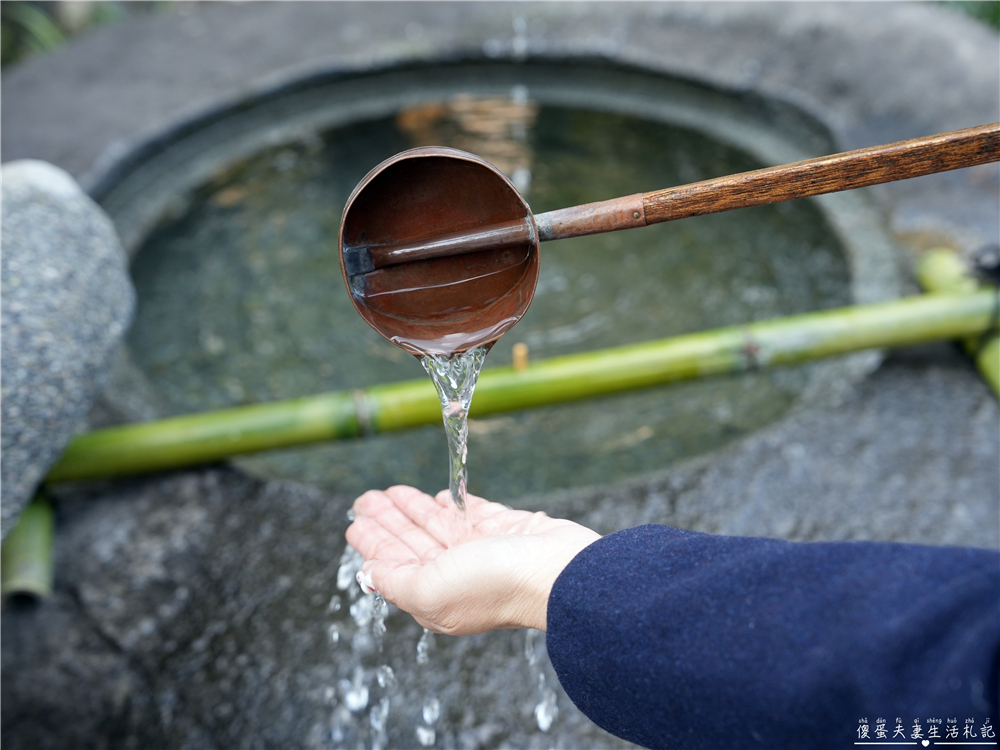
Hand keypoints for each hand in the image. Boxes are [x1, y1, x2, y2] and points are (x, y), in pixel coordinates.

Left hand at [345, 485, 600, 634]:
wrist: (557, 570)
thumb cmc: (495, 584)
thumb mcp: (429, 590)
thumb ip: (396, 581)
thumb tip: (370, 574)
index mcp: (434, 595)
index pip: (392, 563)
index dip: (372, 542)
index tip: (353, 523)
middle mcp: (455, 575)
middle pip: (411, 542)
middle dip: (386, 520)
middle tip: (364, 498)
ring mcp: (480, 551)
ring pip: (435, 525)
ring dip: (411, 508)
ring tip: (390, 491)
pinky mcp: (504, 529)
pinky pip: (469, 513)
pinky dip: (451, 505)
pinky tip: (434, 497)